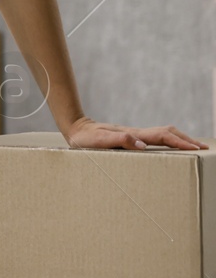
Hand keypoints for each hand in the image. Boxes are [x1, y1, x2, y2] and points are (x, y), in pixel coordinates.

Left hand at [62, 116, 207, 150]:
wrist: (75, 128)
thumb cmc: (84, 138)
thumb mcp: (97, 141)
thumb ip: (118, 140)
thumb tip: (142, 144)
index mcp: (132, 134)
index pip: (162, 137)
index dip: (179, 142)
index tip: (195, 149)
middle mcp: (137, 133)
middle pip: (168, 132)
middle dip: (187, 140)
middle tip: (204, 148)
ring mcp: (135, 134)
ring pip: (163, 133)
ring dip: (180, 139)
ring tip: (194, 147)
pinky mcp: (131, 137)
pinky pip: (155, 137)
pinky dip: (169, 140)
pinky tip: (171, 146)